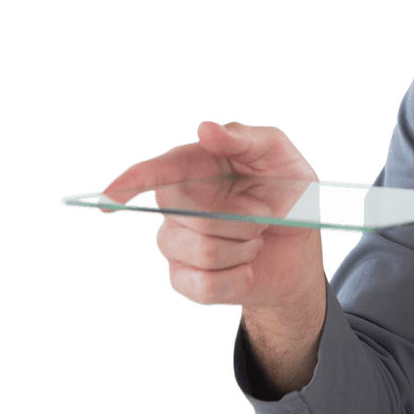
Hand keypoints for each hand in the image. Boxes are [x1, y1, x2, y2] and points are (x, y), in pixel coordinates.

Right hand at [102, 121, 325, 315]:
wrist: (302, 245)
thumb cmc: (287, 192)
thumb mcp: (279, 155)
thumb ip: (245, 137)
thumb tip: (206, 129)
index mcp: (193, 168)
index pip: (153, 173)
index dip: (130, 183)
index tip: (110, 196)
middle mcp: (177, 207)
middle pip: (191, 216)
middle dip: (242, 219)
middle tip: (263, 215)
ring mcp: (178, 245)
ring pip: (204, 252)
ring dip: (244, 247)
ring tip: (255, 239)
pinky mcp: (187, 280)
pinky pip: (206, 285)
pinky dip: (239, 277)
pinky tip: (247, 267)